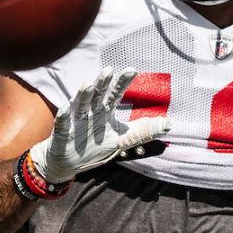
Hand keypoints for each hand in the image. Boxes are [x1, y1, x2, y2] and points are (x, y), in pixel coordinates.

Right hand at [29, 67, 168, 183]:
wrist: (69, 162)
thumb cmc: (96, 147)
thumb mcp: (123, 140)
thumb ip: (144, 131)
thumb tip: (170, 124)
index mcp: (104, 112)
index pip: (115, 95)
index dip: (122, 83)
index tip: (132, 70)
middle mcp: (91, 113)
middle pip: (97, 96)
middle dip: (103, 84)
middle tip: (109, 70)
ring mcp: (76, 122)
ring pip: (80, 106)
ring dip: (83, 96)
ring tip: (88, 84)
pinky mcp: (63, 134)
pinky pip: (62, 124)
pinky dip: (63, 117)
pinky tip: (63, 108)